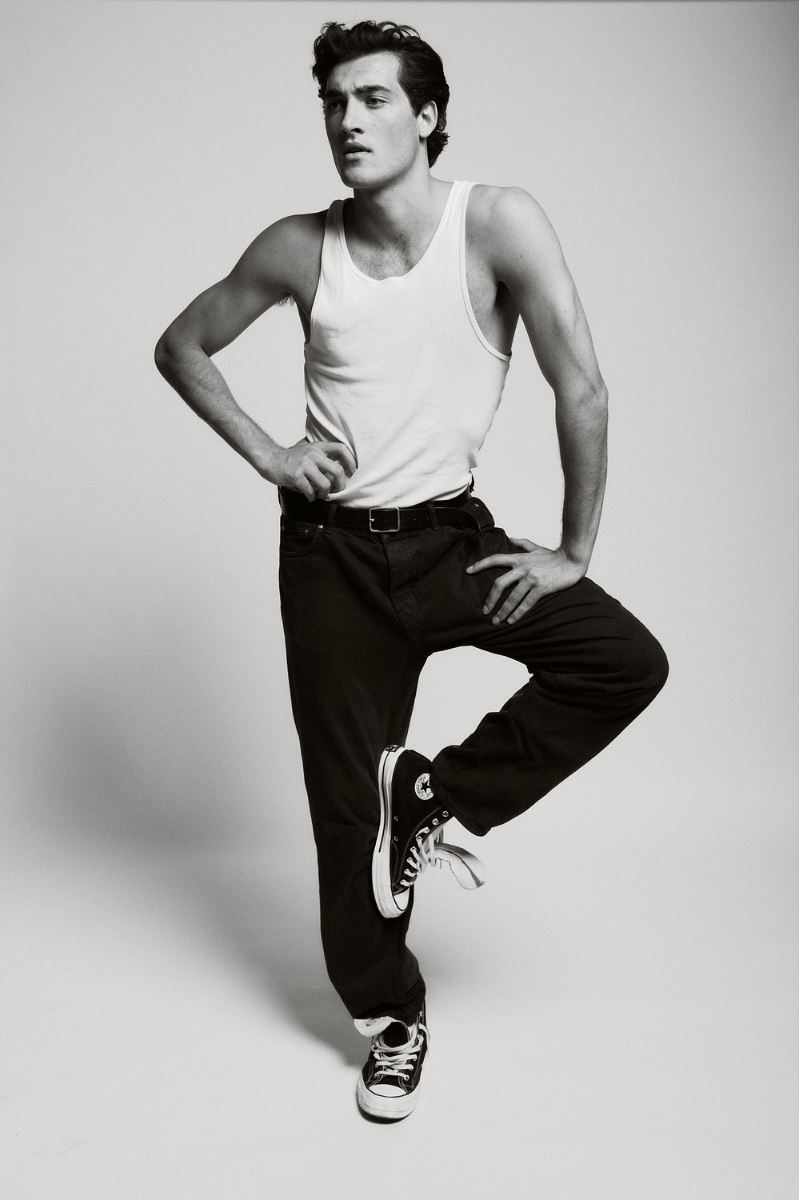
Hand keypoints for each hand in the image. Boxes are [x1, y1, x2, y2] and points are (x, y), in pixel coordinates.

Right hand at [266, 439, 356, 500]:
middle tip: (336, 490)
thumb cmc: (290, 459)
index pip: (342, 449)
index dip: (351, 461)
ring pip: (325, 484)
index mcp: (318, 447)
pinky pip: (310, 491)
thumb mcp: (308, 451)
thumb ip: (322, 457)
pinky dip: (311, 497)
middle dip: (340, 485)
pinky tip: (309, 496)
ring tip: (319, 494)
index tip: (352, 472)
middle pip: (338, 471)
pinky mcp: (296, 475)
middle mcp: (313, 454)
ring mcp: (304, 464)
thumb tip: (341, 470)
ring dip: (324, 494)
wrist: (269, 459)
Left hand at [466, 537, 586, 623]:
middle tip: (484, 611)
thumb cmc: (555, 555)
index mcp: (519, 558)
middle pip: (499, 583)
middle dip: (490, 599)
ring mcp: (531, 578)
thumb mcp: (537, 548)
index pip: (495, 559)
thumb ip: (523, 544)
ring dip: (502, 611)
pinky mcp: (541, 587)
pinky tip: (512, 621)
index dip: (480, 565)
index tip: (468, 571)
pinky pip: (526, 603)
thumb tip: (512, 538)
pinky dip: (518, 613)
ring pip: (512, 597)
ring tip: (496, 621)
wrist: (572, 559)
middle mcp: (522, 568)